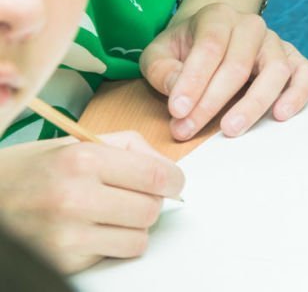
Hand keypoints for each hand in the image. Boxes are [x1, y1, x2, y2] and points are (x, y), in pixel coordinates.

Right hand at [0, 133, 184, 272]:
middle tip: (133, 197)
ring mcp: (67, 235)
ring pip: (138, 239)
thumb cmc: (34, 170)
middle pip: (151, 210)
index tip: (174, 183)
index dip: (174, 181)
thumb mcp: (79, 143)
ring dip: (132, 228)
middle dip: (150, 203)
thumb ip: (130, 149)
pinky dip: (110, 245)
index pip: (155, 175)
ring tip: (110, 215)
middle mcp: (74, 198)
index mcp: (82, 161)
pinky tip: (89, 230)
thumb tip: (169, 171)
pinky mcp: (63, 261)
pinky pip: (112, 256)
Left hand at [139, 3, 307, 139]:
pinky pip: (305, 73)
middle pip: (238, 64)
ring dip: (253, 103)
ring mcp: (276, 42)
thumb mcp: (159, 53)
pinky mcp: (293, 59)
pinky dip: (298, 94)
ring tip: (231, 129)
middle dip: (211, 102)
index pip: (210, 47)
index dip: (193, 81)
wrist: (212, 35)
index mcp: (218, 16)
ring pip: (276, 70)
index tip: (177, 111)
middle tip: (187, 129)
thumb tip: (180, 93)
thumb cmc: (184, 49)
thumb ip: (162, 70)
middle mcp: (252, 26)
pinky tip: (280, 114)